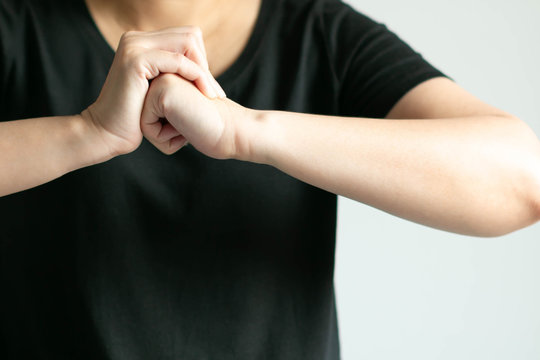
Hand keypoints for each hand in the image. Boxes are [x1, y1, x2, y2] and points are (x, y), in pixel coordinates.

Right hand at [81, 27, 225, 156]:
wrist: (108, 133)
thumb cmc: (136, 118)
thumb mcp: (159, 90)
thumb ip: (173, 73)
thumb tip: (200, 65)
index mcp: (142, 42)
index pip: (187, 37)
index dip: (202, 60)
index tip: (210, 88)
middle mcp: (136, 38)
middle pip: (190, 35)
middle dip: (205, 63)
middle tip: (214, 92)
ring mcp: (134, 45)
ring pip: (187, 43)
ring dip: (204, 70)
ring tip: (213, 95)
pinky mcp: (136, 59)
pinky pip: (178, 61)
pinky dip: (196, 76)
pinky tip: (205, 94)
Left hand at [141, 73, 243, 158]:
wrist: (232, 131)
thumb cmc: (210, 130)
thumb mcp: (180, 119)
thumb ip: (161, 114)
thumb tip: (136, 124)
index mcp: (167, 78)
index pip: (147, 116)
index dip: (167, 131)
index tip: (190, 125)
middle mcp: (163, 74)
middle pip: (142, 118)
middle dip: (163, 133)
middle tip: (191, 126)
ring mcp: (162, 79)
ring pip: (142, 122)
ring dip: (164, 136)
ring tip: (188, 126)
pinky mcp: (161, 89)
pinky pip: (146, 126)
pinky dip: (164, 137)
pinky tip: (185, 128)